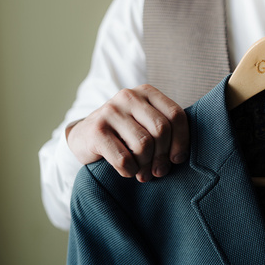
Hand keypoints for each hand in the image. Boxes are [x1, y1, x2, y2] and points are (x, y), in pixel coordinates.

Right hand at [66, 84, 188, 181]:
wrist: (83, 136)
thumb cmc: (123, 133)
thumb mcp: (145, 123)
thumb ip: (165, 130)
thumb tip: (180, 157)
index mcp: (146, 92)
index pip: (175, 115)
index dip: (181, 140)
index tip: (177, 158)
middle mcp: (128, 96)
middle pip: (161, 129)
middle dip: (163, 156)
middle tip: (159, 171)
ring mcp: (110, 111)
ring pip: (143, 144)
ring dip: (146, 165)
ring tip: (143, 173)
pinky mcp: (96, 130)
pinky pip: (124, 159)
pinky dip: (130, 171)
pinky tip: (128, 171)